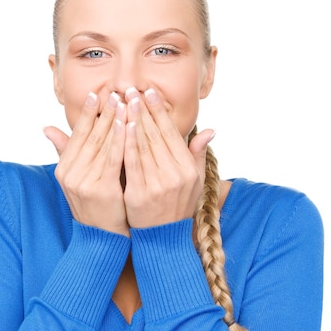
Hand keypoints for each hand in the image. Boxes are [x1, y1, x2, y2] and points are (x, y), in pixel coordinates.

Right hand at [44, 91, 129, 235]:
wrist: (101, 238)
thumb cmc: (95, 206)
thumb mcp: (75, 179)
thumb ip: (65, 152)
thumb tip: (47, 128)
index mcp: (64, 168)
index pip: (77, 134)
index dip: (87, 113)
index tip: (97, 93)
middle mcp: (70, 173)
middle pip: (90, 135)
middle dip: (104, 111)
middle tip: (116, 91)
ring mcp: (84, 182)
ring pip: (102, 143)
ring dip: (114, 119)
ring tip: (125, 101)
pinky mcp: (102, 189)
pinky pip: (113, 158)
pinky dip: (121, 139)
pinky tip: (129, 124)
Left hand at [123, 87, 213, 228]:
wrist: (163, 240)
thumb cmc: (178, 207)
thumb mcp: (195, 183)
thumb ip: (198, 155)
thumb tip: (209, 130)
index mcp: (188, 169)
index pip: (172, 133)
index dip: (160, 111)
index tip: (149, 92)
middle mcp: (175, 175)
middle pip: (156, 135)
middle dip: (143, 109)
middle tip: (131, 89)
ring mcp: (157, 185)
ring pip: (143, 145)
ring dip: (132, 120)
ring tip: (123, 101)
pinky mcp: (139, 194)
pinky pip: (131, 163)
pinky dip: (126, 143)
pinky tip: (120, 126)